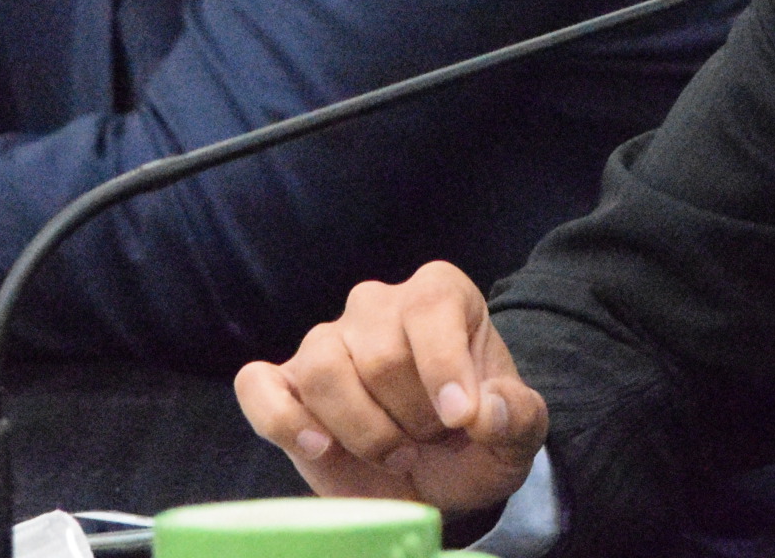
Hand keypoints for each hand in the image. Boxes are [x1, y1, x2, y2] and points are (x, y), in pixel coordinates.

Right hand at [233, 261, 548, 514]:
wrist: (432, 478)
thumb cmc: (474, 443)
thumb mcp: (516, 436)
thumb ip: (516, 417)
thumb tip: (483, 410)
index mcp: (439, 296)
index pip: (430, 307)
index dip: (444, 366)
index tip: (460, 418)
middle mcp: (377, 305)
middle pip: (380, 353)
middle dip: (410, 416)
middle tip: (427, 440)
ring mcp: (325, 340)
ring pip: (323, 368)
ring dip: (362, 429)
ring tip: (392, 451)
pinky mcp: (282, 382)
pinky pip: (258, 385)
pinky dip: (284, 421)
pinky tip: (321, 448)